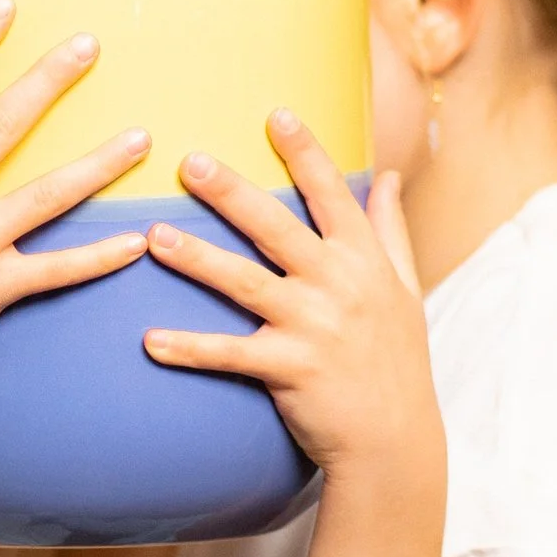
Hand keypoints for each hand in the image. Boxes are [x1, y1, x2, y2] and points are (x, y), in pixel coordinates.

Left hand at [141, 114, 445, 495]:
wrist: (395, 442)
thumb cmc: (398, 362)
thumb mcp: (406, 290)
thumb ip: (391, 230)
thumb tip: (390, 176)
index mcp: (364, 261)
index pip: (333, 195)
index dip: (305, 152)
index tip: (276, 113)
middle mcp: (339, 286)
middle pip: (276, 227)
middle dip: (231, 192)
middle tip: (189, 161)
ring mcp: (313, 327)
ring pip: (245, 282)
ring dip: (196, 258)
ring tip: (153, 236)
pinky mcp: (289, 370)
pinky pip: (229, 354)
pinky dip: (189, 347)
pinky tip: (150, 339)